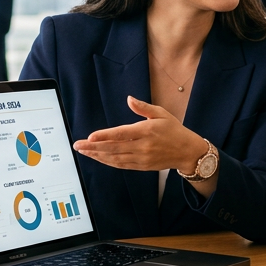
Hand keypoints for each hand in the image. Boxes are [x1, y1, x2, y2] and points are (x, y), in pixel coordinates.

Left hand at [72, 96, 208, 173]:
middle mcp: (143, 146)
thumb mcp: (161, 113)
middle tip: (78, 145)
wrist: (187, 152)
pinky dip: (107, 162)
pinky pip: (121, 165)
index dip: (104, 136)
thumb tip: (129, 99)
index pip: (121, 134)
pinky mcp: (142, 166)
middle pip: (113, 148)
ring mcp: (141, 158)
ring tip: (83, 151)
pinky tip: (98, 158)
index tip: (90, 136)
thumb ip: (143, 107)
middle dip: (93, 147)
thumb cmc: (174, 130)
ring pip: (115, 158)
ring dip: (97, 155)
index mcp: (146, 131)